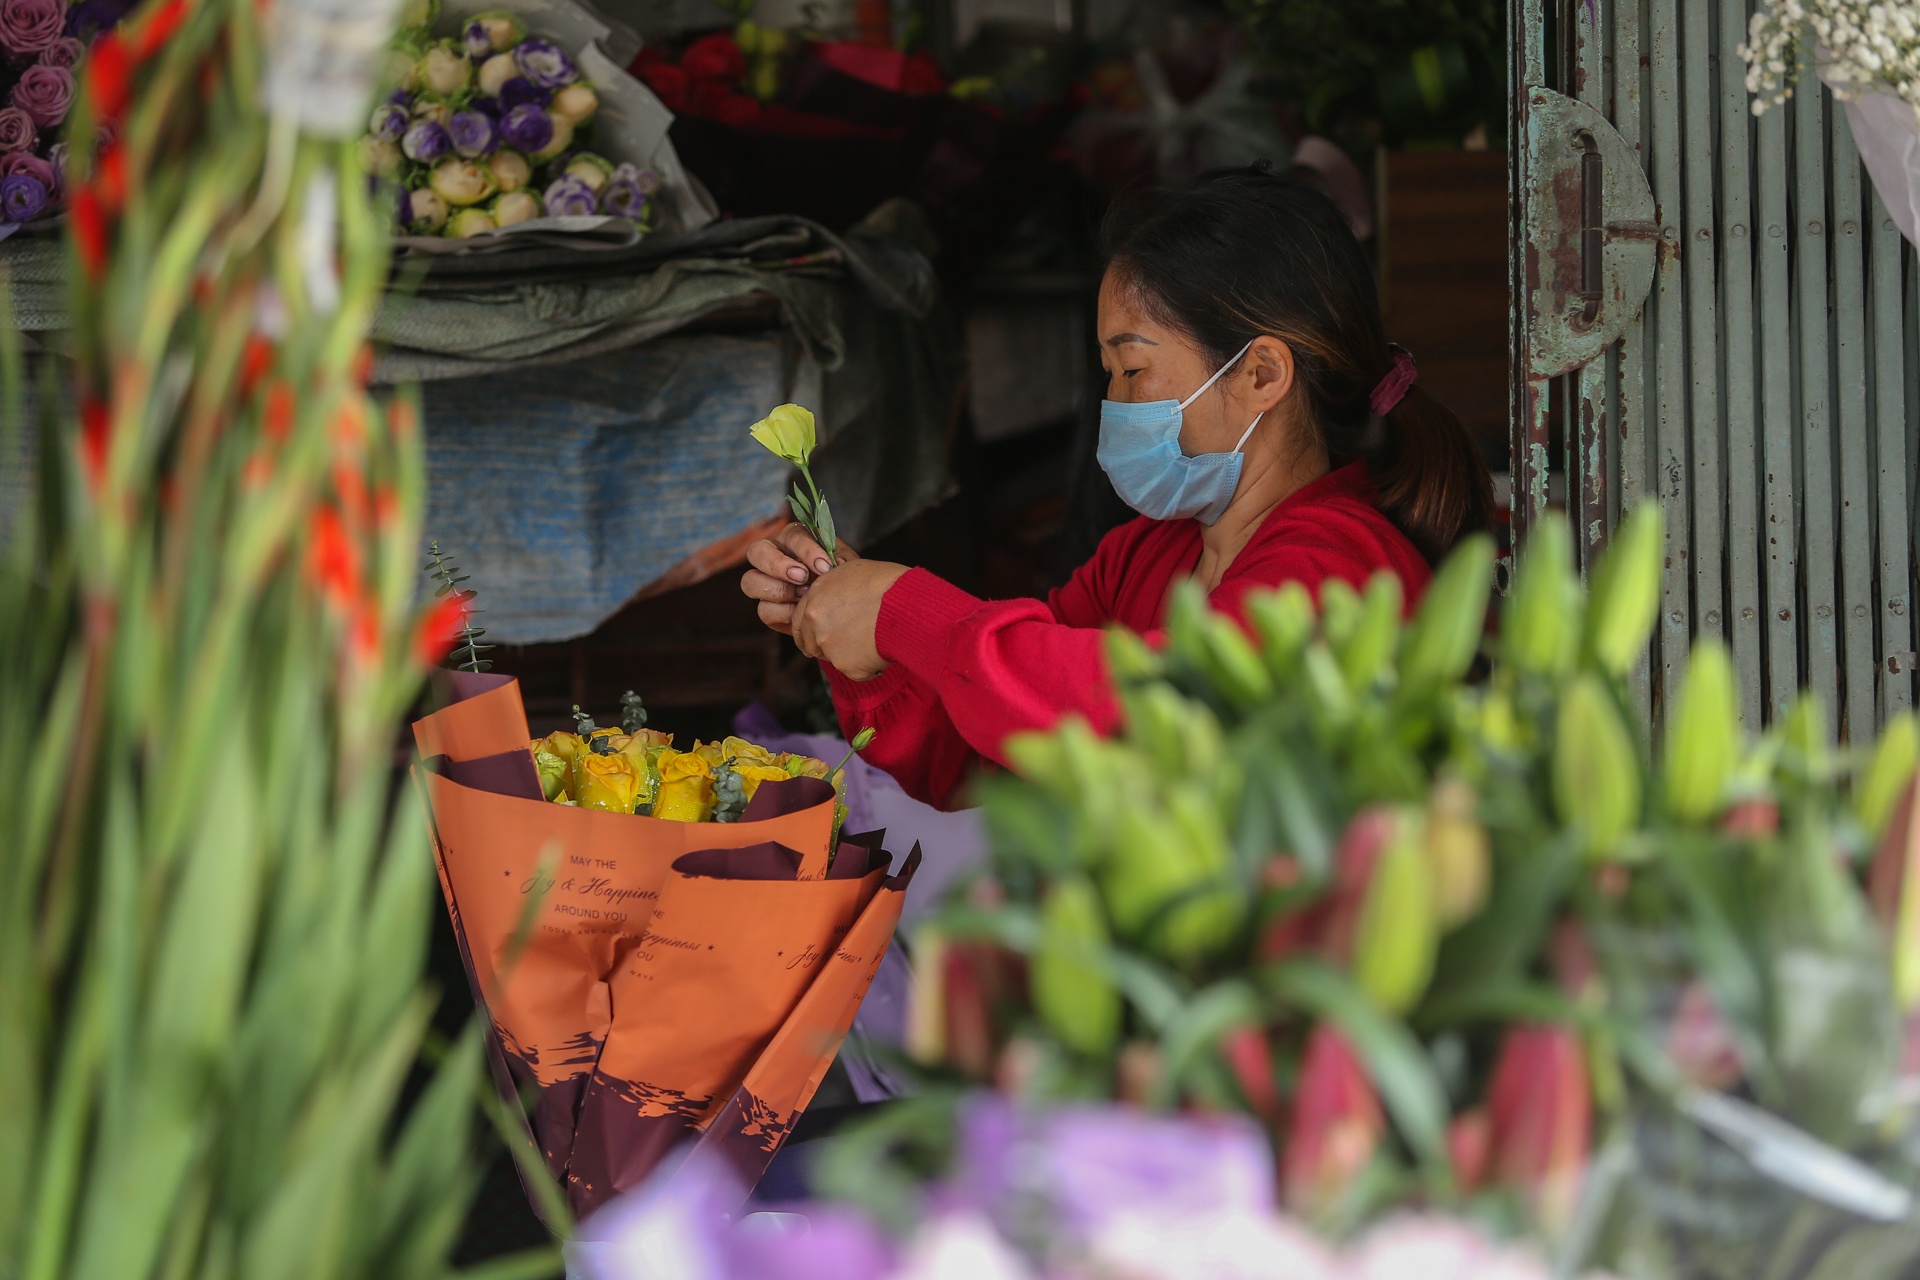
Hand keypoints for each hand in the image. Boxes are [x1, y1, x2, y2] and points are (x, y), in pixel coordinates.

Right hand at [741, 523, 857, 634]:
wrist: (841, 608)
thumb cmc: (841, 578)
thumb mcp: (846, 565)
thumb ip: (840, 560)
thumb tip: (835, 564)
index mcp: (794, 539)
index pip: (792, 535)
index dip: (806, 550)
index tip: (825, 566)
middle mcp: (774, 557)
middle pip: (756, 552)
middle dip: (778, 565)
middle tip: (802, 578)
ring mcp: (766, 583)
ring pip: (749, 581)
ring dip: (777, 590)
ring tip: (803, 597)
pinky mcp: (768, 608)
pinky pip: (763, 610)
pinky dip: (783, 613)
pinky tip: (800, 614)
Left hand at [792, 558, 908, 680]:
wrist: (907, 605)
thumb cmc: (889, 584)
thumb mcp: (853, 572)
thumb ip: (834, 589)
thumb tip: (836, 597)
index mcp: (815, 596)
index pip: (800, 620)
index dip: (809, 630)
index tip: (816, 637)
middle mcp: (815, 622)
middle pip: (810, 644)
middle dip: (824, 647)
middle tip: (845, 647)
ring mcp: (829, 646)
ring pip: (834, 659)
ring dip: (848, 656)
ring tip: (873, 641)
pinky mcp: (846, 666)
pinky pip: (856, 672)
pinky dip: (868, 667)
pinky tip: (883, 651)